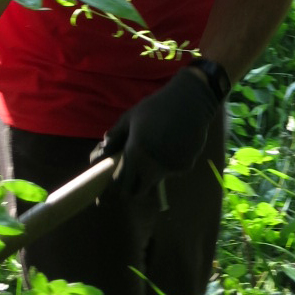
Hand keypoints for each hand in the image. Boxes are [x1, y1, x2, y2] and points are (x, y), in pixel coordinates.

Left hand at [93, 67, 220, 198]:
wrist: (190, 102)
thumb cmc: (156, 107)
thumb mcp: (131, 117)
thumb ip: (116, 135)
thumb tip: (104, 148)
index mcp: (134, 153)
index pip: (120, 185)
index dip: (115, 189)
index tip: (113, 188)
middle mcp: (151, 166)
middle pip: (138, 192)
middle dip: (133, 188)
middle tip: (133, 177)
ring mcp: (170, 168)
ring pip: (156, 180)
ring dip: (152, 173)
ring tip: (157, 150)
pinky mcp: (185, 167)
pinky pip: (171, 172)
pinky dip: (168, 164)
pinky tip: (172, 146)